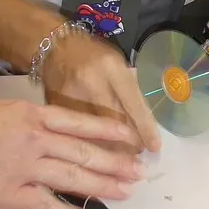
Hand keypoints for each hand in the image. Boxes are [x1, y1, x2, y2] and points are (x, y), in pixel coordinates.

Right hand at [0, 99, 144, 208]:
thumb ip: (21, 123)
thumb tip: (37, 133)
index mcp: (29, 115)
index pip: (77, 123)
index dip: (106, 131)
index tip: (129, 136)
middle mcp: (34, 139)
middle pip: (83, 152)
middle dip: (114, 162)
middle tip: (138, 171)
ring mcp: (24, 168)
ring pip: (72, 178)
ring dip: (102, 185)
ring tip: (125, 192)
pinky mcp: (10, 195)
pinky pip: (46, 208)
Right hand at [43, 33, 161, 153]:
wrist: (54, 46)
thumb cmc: (93, 54)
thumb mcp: (117, 64)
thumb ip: (129, 91)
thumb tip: (143, 125)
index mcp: (111, 67)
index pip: (132, 102)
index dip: (145, 128)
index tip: (154, 148)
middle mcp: (91, 81)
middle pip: (113, 121)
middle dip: (128, 143)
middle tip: (138, 159)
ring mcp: (69, 96)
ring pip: (94, 132)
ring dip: (109, 148)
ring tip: (121, 162)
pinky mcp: (54, 108)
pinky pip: (75, 132)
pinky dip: (88, 144)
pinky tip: (97, 154)